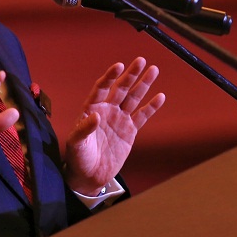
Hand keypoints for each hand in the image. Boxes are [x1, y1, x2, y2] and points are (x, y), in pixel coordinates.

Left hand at [64, 57, 164, 195]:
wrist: (89, 175)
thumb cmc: (78, 157)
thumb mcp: (76, 144)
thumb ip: (84, 129)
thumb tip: (95, 115)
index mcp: (92, 108)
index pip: (102, 88)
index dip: (110, 77)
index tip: (119, 66)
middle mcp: (107, 110)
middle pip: (121, 88)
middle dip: (131, 74)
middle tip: (141, 60)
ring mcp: (119, 119)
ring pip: (134, 98)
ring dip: (143, 85)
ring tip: (154, 70)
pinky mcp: (129, 131)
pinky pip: (142, 116)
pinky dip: (151, 107)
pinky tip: (160, 96)